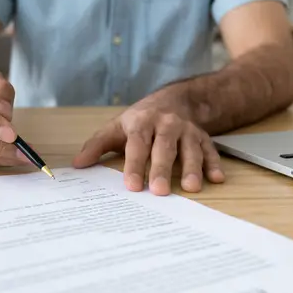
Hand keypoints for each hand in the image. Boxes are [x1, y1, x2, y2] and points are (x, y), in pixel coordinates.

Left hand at [73, 83, 224, 194]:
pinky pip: (210, 150)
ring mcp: (187, 130)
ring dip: (192, 168)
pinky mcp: (203, 137)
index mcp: (142, 123)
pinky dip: (214, 164)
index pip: (137, 145)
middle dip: (162, 169)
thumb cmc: (140, 121)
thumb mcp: (116, 128)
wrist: (173, 100)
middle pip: (164, 148)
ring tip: (190, 188)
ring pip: (190, 149)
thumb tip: (77, 164)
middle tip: (159, 191)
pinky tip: (216, 179)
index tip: (131, 185)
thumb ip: (97, 146)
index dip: (134, 165)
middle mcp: (166, 125)